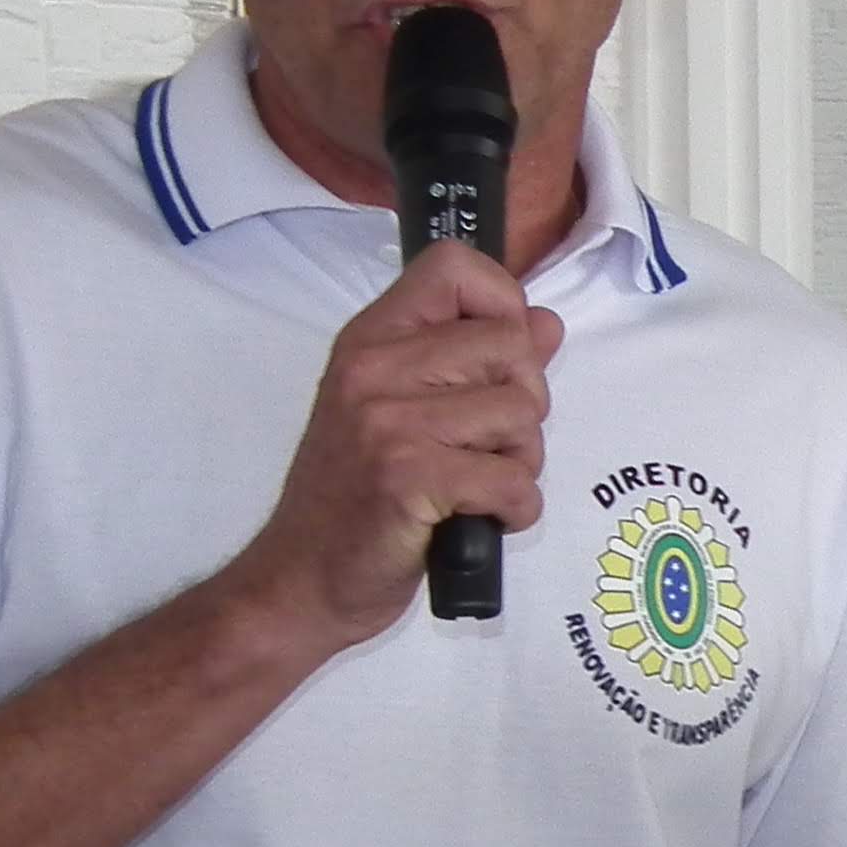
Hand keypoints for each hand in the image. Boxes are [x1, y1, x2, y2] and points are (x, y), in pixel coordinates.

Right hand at [228, 243, 562, 649]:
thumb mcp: (403, 412)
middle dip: (523, 405)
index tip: (497, 360)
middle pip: (511, 347)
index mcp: (372, 338)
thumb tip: (545, 323)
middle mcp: (375, 367)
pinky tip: (482, 520)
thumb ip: (474, 362)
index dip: (502, 304)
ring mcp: (389, 422)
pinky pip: (512, 479)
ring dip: (519, 463)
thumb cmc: (356, 498)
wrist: (300, 580)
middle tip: (484, 446)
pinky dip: (514, 510)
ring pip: (522, 415)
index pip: (455, 267)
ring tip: (474, 486)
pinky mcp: (408, 478)